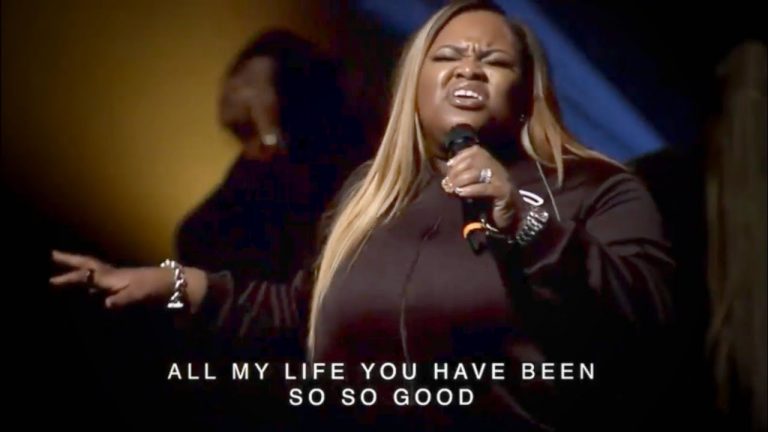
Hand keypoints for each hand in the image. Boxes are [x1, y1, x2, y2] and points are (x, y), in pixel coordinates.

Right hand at [50, 250, 175, 308]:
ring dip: (76, 269)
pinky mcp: (122, 285)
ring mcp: (117, 279)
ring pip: (91, 272)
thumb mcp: (141, 294)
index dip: (69, 279)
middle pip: (86, 265)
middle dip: (68, 260)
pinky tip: (84, 287)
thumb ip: (124, 299)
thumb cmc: (157, 288)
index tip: (50, 281)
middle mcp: (111, 275)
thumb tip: (106, 304)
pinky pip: (99, 281)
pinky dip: (88, 281)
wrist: (175, 284)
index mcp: (112, 276)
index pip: (86, 276)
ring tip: (59, 267)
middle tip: (50, 254)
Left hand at [441, 145, 524, 230]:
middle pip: (474, 160)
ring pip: (478, 172)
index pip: (475, 151)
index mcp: (491, 163)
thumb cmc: (490, 202)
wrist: (511, 218)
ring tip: (452, 189)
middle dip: (457, 170)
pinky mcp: (504, 192)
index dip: (459, 157)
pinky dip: (471, 189)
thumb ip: (463, 177)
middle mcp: (498, 167)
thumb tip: (446, 172)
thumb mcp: (475, 186)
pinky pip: (485, 187)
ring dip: (460, 180)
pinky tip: (461, 193)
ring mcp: (502, 179)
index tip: (448, 167)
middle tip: (447, 183)